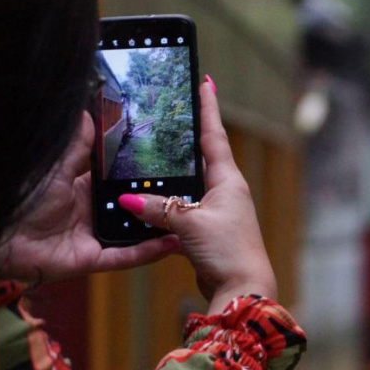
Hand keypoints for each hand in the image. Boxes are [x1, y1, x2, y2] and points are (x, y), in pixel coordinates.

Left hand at [0, 111, 180, 284]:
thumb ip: (77, 146)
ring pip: (134, 232)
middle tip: (188, 188)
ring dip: (158, 226)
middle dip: (156, 200)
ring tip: (188, 216)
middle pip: (130, 206)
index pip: (118, 178)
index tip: (165, 161)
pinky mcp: (92, 258)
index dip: (140, 172)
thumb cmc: (22, 199)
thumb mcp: (56, 168)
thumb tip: (88, 114)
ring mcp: (94, 236)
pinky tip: (171, 242)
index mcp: (82, 189)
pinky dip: (148, 251)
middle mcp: (91, 213)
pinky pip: (125, 256)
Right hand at [117, 79, 276, 313]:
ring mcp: (217, 210)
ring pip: (189, 184)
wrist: (242, 288)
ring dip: (173, 173)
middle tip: (170, 111)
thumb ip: (158, 209)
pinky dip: (168, 204)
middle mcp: (225, 190)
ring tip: (152, 151)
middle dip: (186, 136)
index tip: (206, 81)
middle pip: (201, 156)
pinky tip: (149, 201)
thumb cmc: (227, 250)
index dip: (208, 108)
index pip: (214, 134)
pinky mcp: (207, 230)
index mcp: (228, 179)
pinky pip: (183, 209)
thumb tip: (126, 197)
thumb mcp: (189, 224)